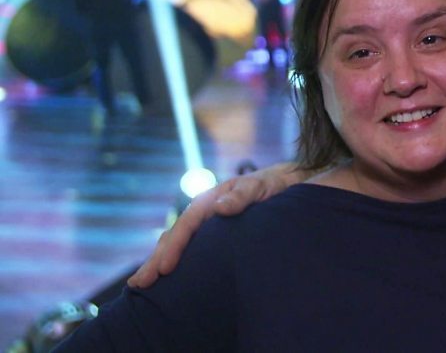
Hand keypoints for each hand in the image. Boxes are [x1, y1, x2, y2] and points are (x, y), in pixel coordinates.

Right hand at [127, 162, 305, 287]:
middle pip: (174, 236)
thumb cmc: (271, 185)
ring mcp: (204, 224)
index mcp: (210, 200)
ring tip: (139, 285)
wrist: (283, 183)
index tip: (164, 268)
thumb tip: (219, 207)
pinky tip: (163, 277)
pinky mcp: (210, 234)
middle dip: (155, 260)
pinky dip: (172, 260)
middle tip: (138, 284)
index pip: (186, 225)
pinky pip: (187, 248)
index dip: (174, 246)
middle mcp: (202, 212)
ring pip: (175, 243)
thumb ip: (242, 195)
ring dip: (157, 262)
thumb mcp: (260, 187)